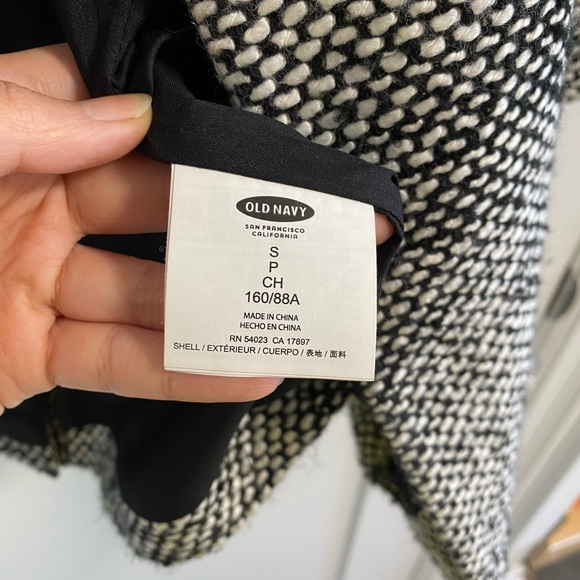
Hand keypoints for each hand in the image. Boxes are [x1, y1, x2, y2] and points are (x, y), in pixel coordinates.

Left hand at [0, 45, 391, 414]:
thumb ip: (36, 114)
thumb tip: (139, 111)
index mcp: (26, 146)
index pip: (130, 129)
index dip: (194, 136)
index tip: (263, 150)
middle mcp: (41, 213)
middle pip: (159, 216)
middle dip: (232, 228)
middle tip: (308, 233)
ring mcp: (43, 287)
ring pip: (152, 300)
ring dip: (222, 312)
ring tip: (296, 313)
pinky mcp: (39, 356)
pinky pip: (121, 365)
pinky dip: (184, 374)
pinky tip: (248, 373)